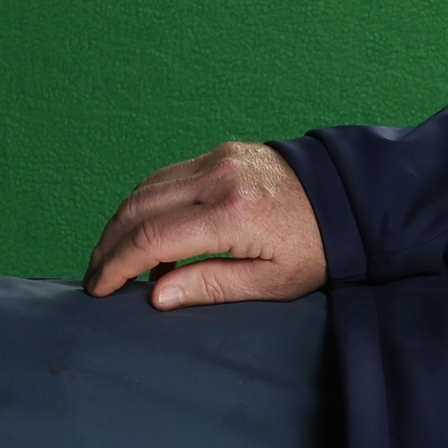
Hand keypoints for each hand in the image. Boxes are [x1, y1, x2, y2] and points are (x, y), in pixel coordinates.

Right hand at [83, 141, 329, 305]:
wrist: (351, 199)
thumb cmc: (318, 249)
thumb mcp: (271, 282)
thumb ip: (210, 286)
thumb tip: (155, 295)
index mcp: (231, 215)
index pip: (152, 240)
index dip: (117, 266)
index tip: (99, 289)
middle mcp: (218, 179)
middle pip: (138, 210)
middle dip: (109, 246)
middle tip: (96, 277)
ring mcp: (217, 159)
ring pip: (146, 189)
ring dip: (122, 223)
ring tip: (114, 258)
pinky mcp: (220, 152)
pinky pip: (167, 177)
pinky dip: (146, 204)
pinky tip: (146, 233)